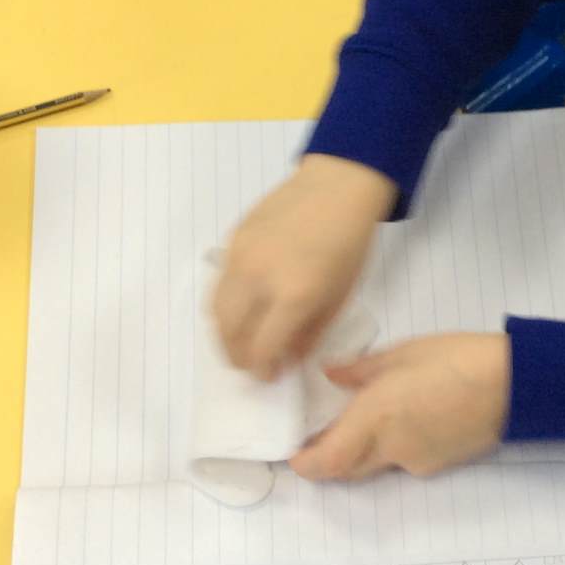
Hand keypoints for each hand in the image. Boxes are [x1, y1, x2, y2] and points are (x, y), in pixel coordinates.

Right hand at [213, 155, 396, 379]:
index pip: (262, 348)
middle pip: (230, 334)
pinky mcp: (232, 240)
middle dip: (238, 358)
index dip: (262, 370)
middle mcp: (259, 278)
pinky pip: (219, 284)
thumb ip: (309, 333)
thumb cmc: (349, 244)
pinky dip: (225, 306)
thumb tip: (285, 358)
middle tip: (251, 365)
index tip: (268, 377)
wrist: (337, 187)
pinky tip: (243, 309)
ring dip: (225, 335)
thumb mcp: (339, 297)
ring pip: (215, 312)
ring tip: (241, 342)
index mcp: (294, 295)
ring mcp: (240, 257)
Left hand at [290, 333, 510, 480]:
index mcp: (375, 418)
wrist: (516, 385)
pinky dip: (392, 446)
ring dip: (361, 451)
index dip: (304, 464)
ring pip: (374, 465)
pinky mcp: (439, 464)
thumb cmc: (457, 358)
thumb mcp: (402, 353)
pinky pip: (403, 461)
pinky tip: (406, 418)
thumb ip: (360, 370)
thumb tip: (330, 376)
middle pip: (345, 469)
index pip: (327, 460)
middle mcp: (391, 448)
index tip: (293, 454)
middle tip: (318, 435)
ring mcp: (416, 461)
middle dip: (328, 459)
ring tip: (365, 419)